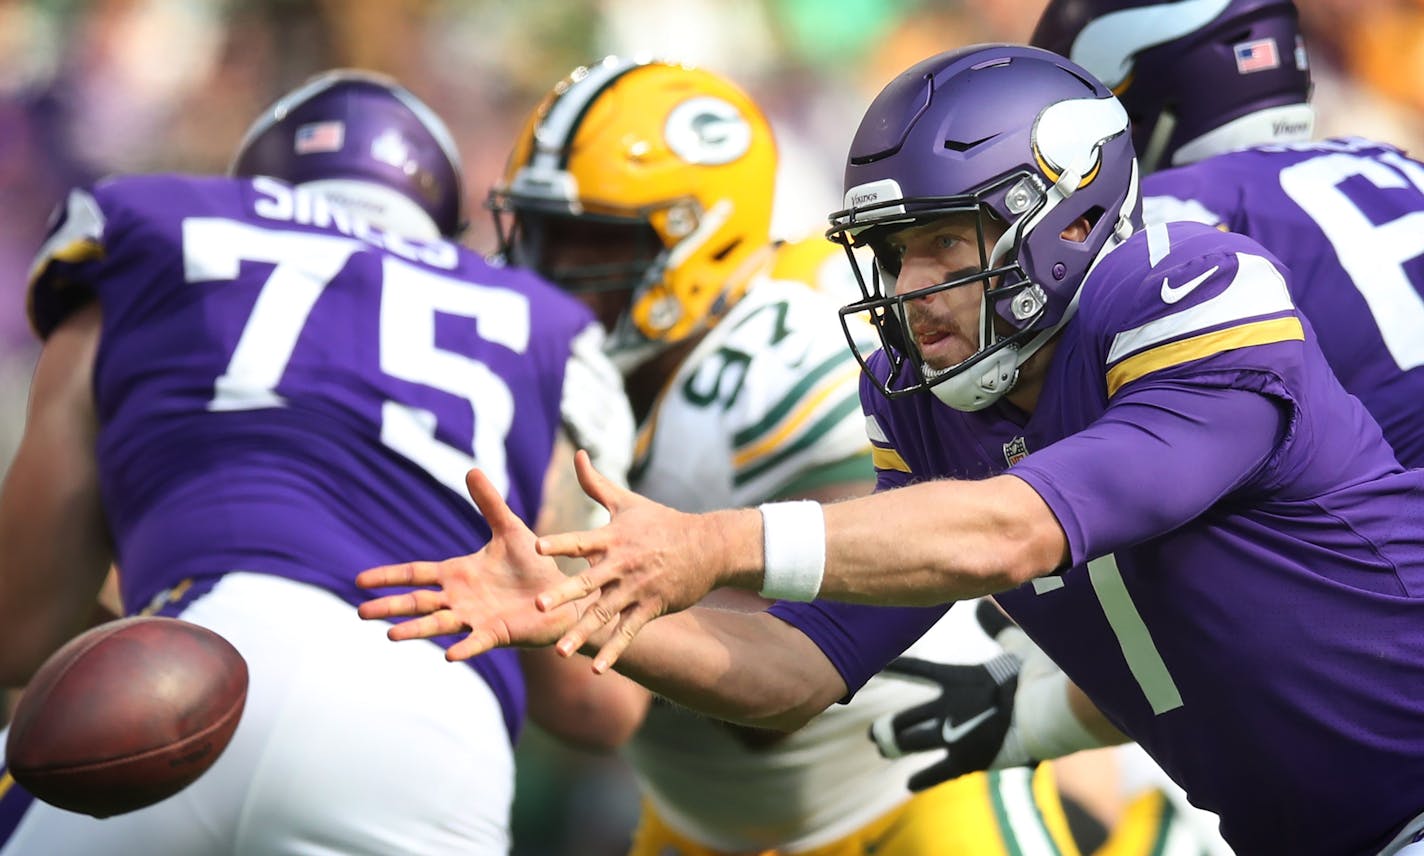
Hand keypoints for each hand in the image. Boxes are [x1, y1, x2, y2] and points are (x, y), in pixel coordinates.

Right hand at [356, 469, 582, 660]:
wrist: (561, 594)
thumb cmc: (533, 564)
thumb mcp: (510, 529)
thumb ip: (490, 503)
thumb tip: (472, 470)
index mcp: (457, 574)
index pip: (415, 574)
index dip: (388, 576)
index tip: (359, 580)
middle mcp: (460, 598)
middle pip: (417, 602)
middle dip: (390, 606)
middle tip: (361, 612)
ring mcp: (475, 618)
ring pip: (439, 624)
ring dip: (416, 629)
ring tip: (391, 635)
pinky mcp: (496, 633)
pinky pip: (477, 642)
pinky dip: (464, 648)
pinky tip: (448, 656)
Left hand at [532, 450, 727, 671]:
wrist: (707, 546)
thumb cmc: (661, 522)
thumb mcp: (628, 502)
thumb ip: (596, 483)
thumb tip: (577, 454)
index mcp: (613, 538)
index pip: (581, 541)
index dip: (559, 543)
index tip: (536, 547)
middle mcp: (622, 565)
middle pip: (588, 582)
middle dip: (564, 594)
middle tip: (539, 606)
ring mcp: (637, 589)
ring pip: (605, 614)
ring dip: (582, 632)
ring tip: (559, 650)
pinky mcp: (650, 609)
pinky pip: (629, 633)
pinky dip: (614, 651)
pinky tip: (596, 669)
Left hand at [868, 600, 1033, 790]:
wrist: (1044, 710)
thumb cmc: (1035, 674)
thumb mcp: (1016, 643)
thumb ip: (996, 626)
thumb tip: (983, 604)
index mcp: (959, 680)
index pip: (918, 671)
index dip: (896, 670)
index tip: (876, 667)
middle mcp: (948, 707)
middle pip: (907, 718)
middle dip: (889, 726)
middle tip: (874, 732)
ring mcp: (953, 734)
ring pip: (912, 742)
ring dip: (896, 746)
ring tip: (883, 749)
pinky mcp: (966, 759)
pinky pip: (937, 772)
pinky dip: (922, 779)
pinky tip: (909, 785)